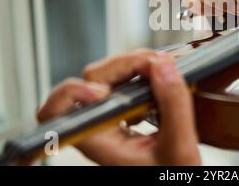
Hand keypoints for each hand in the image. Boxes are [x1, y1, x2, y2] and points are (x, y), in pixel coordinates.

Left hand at [37, 49, 200, 165]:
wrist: (179, 180)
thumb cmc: (172, 174)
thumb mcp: (180, 147)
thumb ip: (174, 107)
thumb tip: (163, 67)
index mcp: (101, 142)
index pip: (59, 114)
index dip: (73, 92)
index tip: (104, 90)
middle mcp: (102, 125)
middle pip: (92, 79)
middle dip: (125, 64)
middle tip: (156, 65)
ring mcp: (114, 116)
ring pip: (110, 75)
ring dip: (137, 66)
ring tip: (164, 70)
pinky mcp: (128, 110)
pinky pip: (126, 82)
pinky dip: (144, 74)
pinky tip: (161, 85)